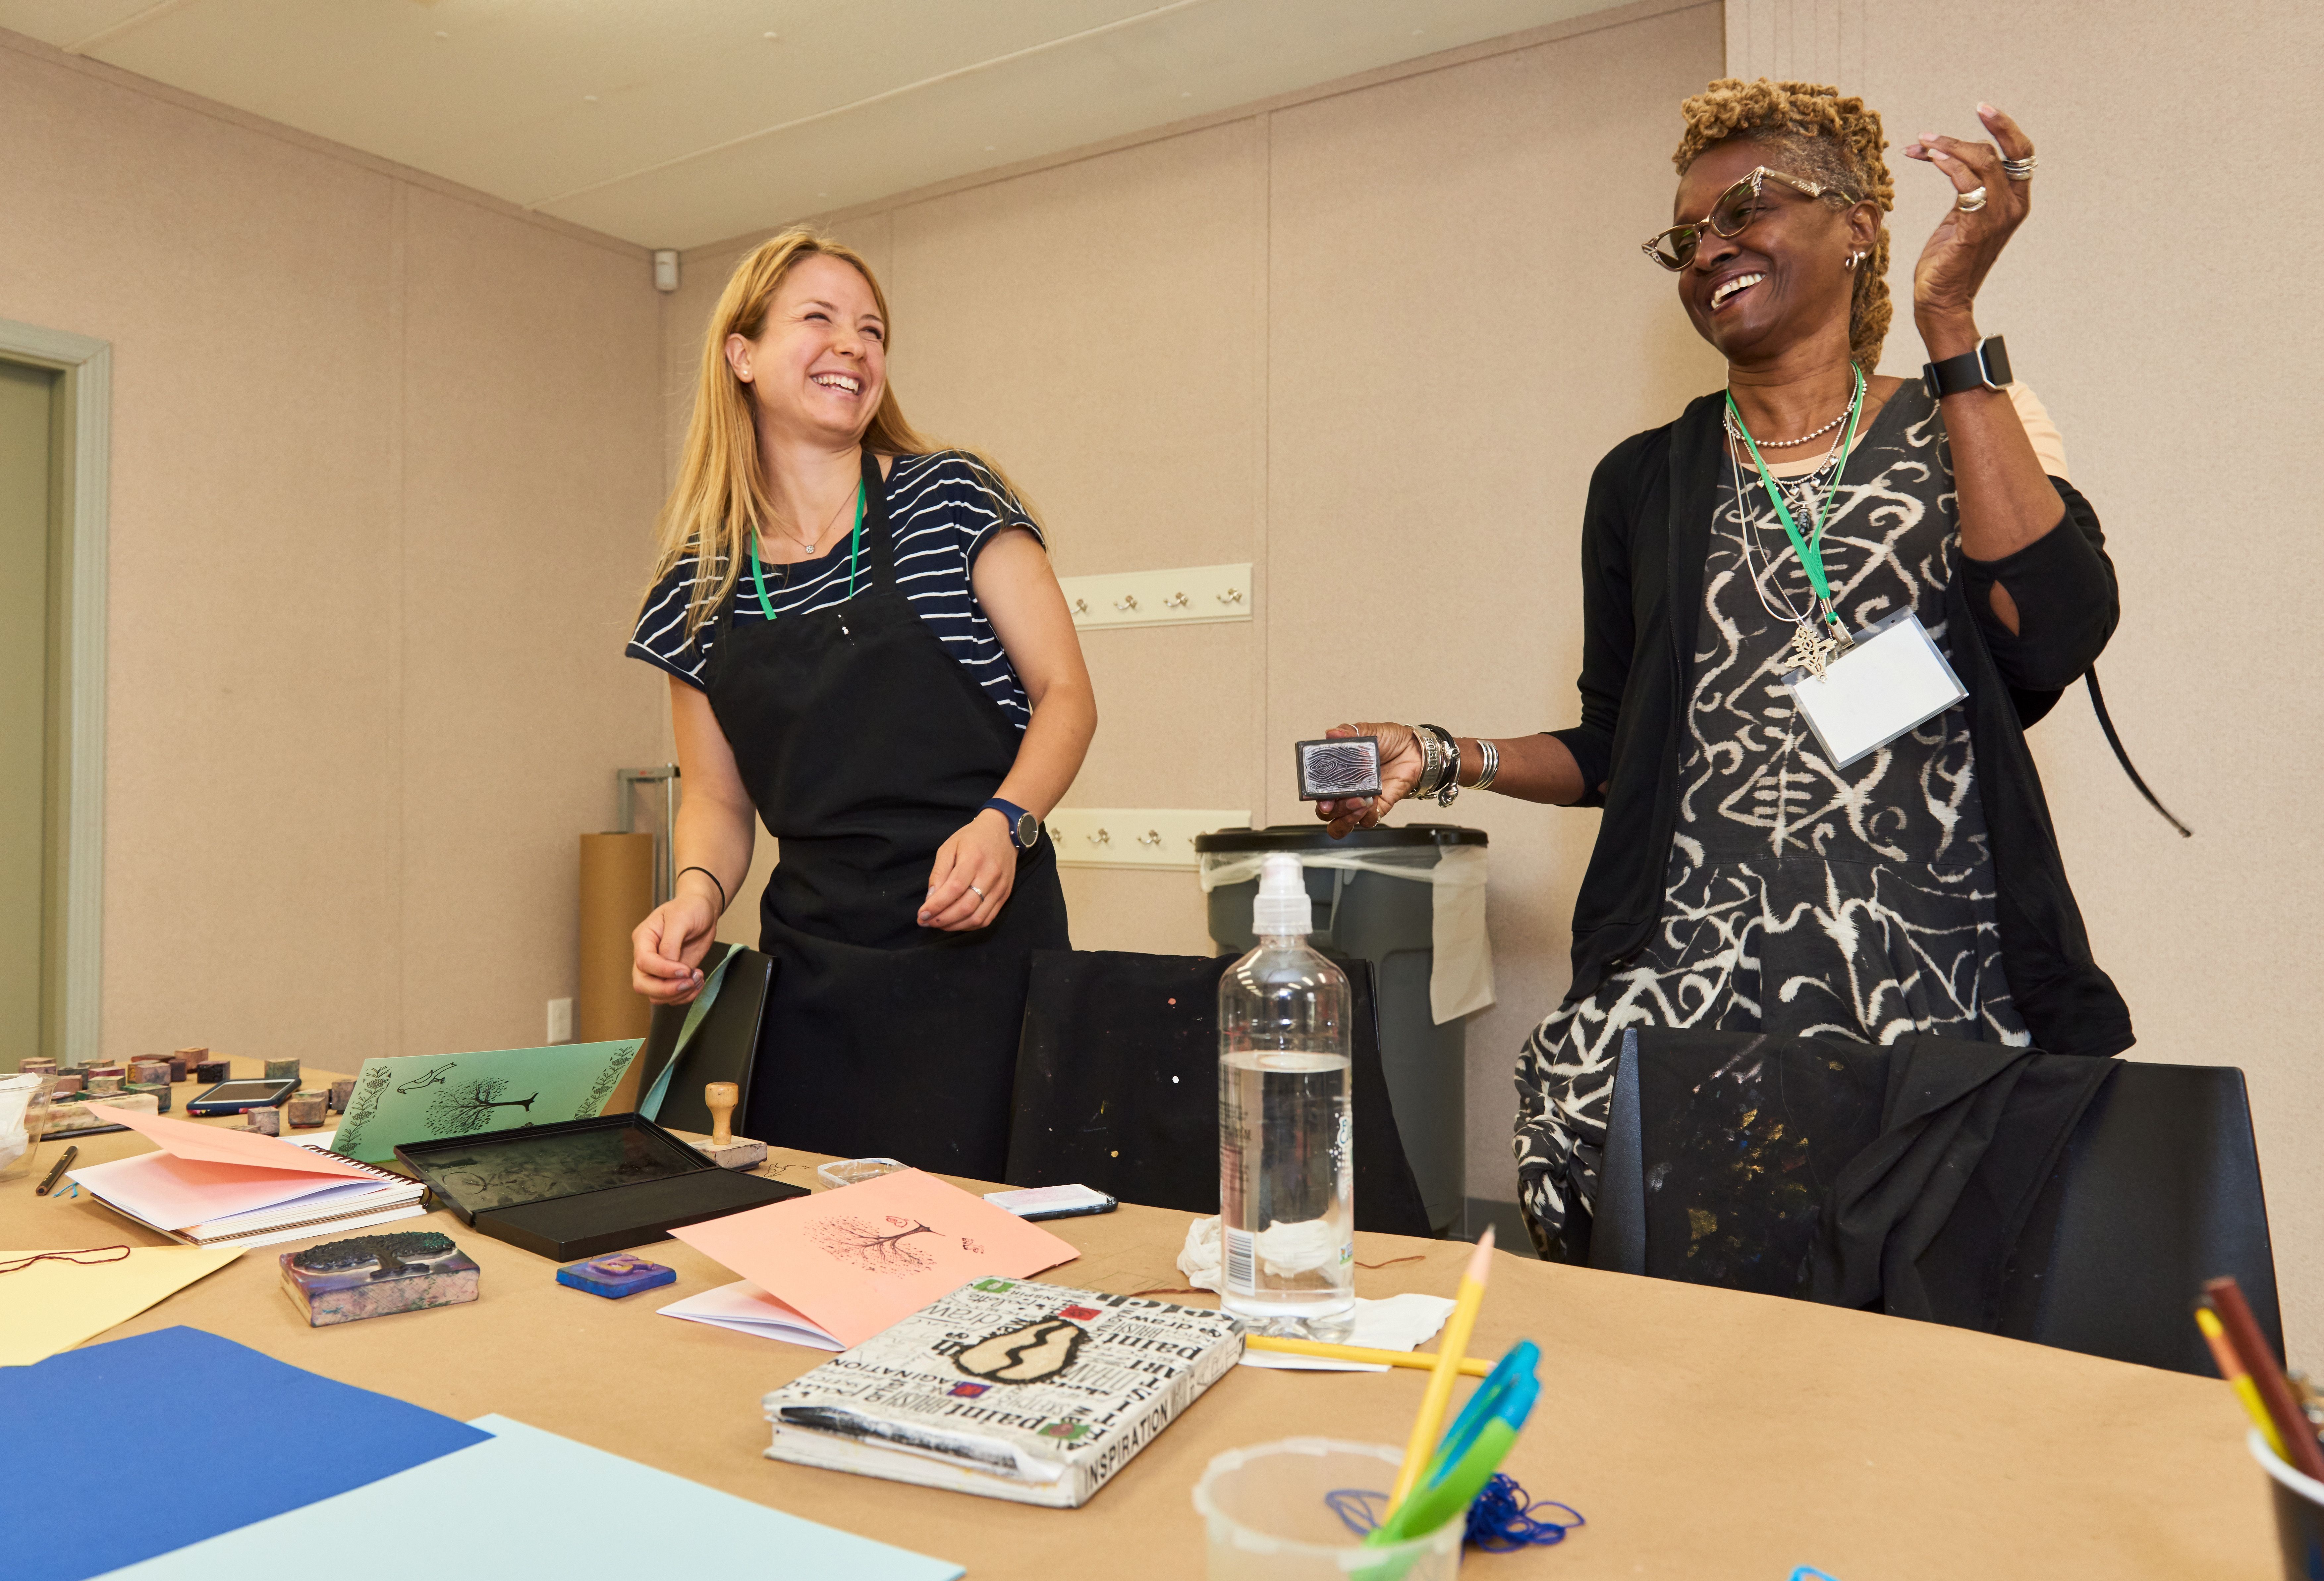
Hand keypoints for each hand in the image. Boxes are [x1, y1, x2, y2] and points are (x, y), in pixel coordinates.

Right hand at [631, 891, 717, 1004]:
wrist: (703, 910)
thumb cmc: (690, 908)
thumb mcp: (680, 918)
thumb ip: (671, 943)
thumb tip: (669, 964)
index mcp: (644, 939)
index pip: (644, 962)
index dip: (663, 970)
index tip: (685, 970)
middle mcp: (647, 956)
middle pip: (643, 984)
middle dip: (666, 989)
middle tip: (689, 982)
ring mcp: (659, 969)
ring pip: (656, 995)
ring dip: (679, 994)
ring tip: (698, 978)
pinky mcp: (672, 976)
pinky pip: (672, 996)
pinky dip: (686, 995)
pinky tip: (698, 982)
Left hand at [921, 809, 1016, 931]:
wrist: (1003, 831)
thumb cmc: (972, 838)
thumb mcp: (949, 847)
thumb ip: (939, 872)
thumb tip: (930, 898)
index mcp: (973, 859)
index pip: (953, 889)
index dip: (936, 906)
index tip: (921, 915)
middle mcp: (990, 875)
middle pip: (966, 907)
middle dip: (942, 920)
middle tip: (926, 922)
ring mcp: (1000, 887)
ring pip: (977, 918)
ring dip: (955, 926)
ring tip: (939, 925)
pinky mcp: (1005, 895)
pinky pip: (988, 918)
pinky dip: (970, 925)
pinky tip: (956, 923)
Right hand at [1313, 722, 1422, 836]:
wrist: (1415, 749)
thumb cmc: (1390, 741)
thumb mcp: (1368, 732)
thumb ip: (1350, 733)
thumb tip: (1332, 733)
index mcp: (1337, 773)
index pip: (1317, 790)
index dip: (1314, 795)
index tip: (1317, 794)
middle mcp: (1345, 791)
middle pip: (1326, 813)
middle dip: (1328, 810)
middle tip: (1334, 801)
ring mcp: (1360, 801)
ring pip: (1341, 824)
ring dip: (1345, 818)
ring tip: (1356, 801)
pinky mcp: (1378, 808)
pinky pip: (1367, 822)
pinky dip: (1366, 815)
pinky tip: (1371, 801)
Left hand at [1903, 104, 2033, 337]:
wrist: (1941, 298)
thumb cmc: (1949, 257)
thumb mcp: (1963, 215)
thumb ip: (1969, 187)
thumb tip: (1952, 157)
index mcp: (2014, 201)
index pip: (2021, 152)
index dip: (2005, 126)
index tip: (1982, 108)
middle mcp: (2012, 206)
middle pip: (1994, 153)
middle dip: (1958, 139)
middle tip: (1926, 137)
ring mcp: (1996, 218)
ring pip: (1980, 164)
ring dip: (1947, 148)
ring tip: (1920, 145)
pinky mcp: (1975, 229)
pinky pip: (1966, 185)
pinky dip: (1948, 166)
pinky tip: (1930, 158)